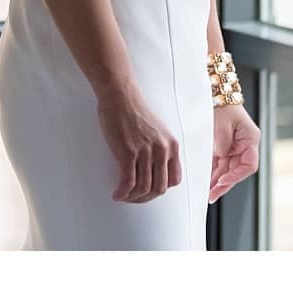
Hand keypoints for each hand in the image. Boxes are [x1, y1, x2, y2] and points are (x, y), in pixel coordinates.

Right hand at [95, 88, 181, 202]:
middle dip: (146, 197)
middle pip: (159, 188)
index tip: (150, 190)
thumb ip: (159, 147)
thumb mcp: (157, 130)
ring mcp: (146, 152)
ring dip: (132, 197)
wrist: (120, 94)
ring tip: (123, 196)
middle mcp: (162, 150)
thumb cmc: (134, 109)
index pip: (175, 179)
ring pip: (143, 188)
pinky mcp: (128, 152)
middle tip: (134, 197)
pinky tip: (117, 194)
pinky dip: (122, 192)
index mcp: (171, 145)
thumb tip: (152, 167)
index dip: (162, 189)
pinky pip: (128, 182)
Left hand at [208, 103, 259, 202]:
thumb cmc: (221, 105)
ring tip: (208, 193)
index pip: (249, 165)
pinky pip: (220, 165)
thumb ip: (222, 144)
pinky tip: (207, 183)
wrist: (214, 93)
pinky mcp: (224, 148)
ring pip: (228, 170)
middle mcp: (245, 145)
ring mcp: (235, 147)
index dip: (236, 176)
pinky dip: (214, 174)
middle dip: (224, 184)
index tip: (222, 180)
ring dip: (218, 182)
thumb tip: (221, 156)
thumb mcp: (221, 124)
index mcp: (251, 139)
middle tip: (212, 195)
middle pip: (237, 171)